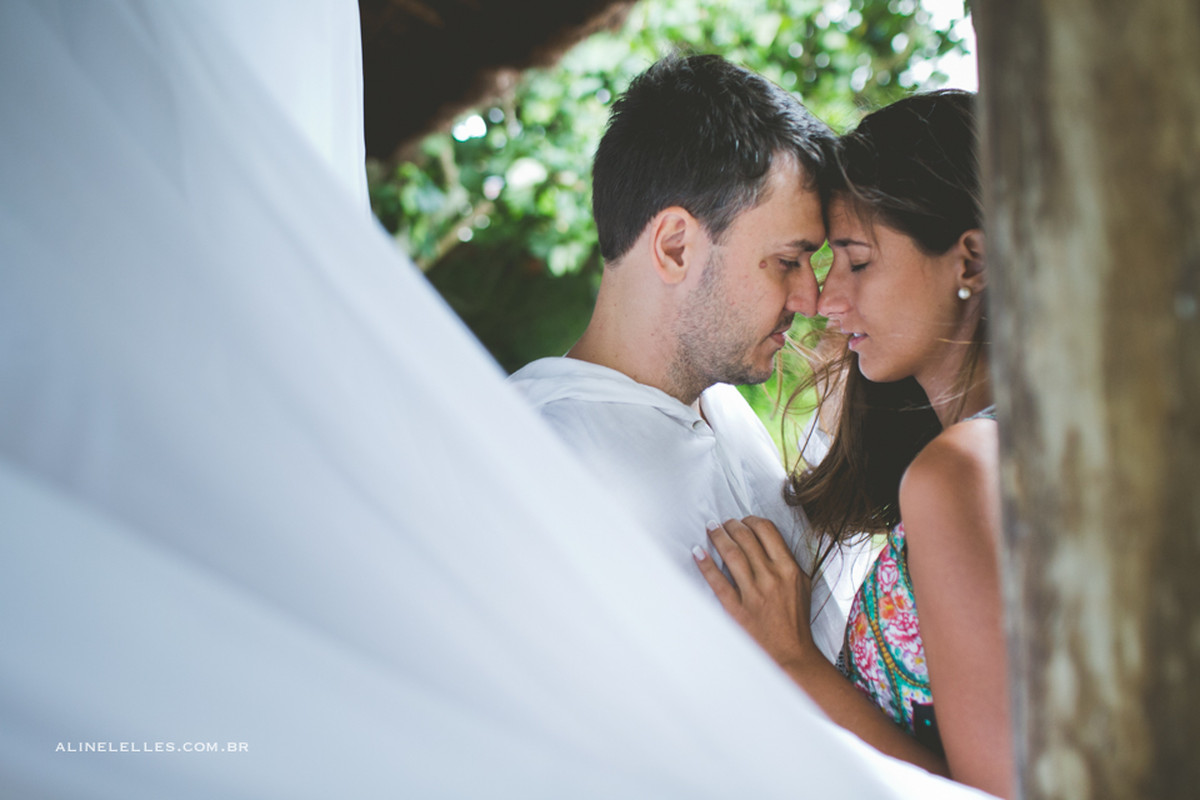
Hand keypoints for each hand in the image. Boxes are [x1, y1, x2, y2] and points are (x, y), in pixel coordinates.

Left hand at [693, 516, 815, 669]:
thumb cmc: (796, 619)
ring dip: (718, 537)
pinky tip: (697, 552)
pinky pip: (718, 582)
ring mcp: (754, 593)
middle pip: (746, 538)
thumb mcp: (802, 585)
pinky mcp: (737, 609)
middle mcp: (771, 577)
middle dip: (732, 525)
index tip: (743, 521)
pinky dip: (706, 565)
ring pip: (732, 554)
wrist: (791, 653)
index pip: (767, 531)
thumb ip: (787, 561)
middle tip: (723, 523)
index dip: (751, 520)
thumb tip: (768, 540)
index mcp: (789, 569)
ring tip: (711, 528)